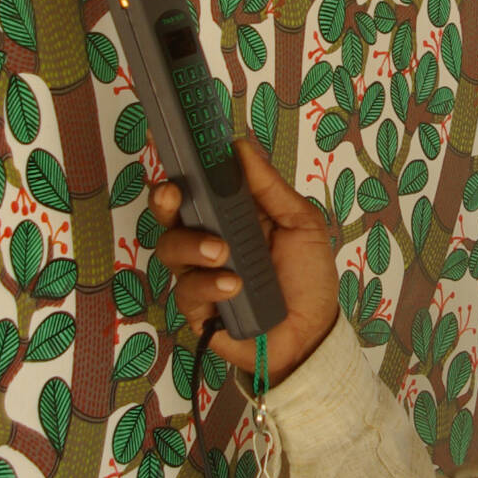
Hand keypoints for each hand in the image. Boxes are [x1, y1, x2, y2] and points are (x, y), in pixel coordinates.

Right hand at [149, 138, 339, 383]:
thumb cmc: (308, 278)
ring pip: (170, 248)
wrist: (313, 335)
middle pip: (170, 212)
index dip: (180, 163)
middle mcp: (208, 238)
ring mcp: (199, 273)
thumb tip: (239, 146)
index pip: (198, 183)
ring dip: (192, 246)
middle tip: (172, 194)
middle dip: (164, 199)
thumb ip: (269, 187)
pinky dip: (209, 284)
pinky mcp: (196, 307)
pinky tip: (233, 286)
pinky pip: (187, 289)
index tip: (169, 143)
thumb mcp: (301, 222)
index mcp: (231, 214)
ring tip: (223, 253)